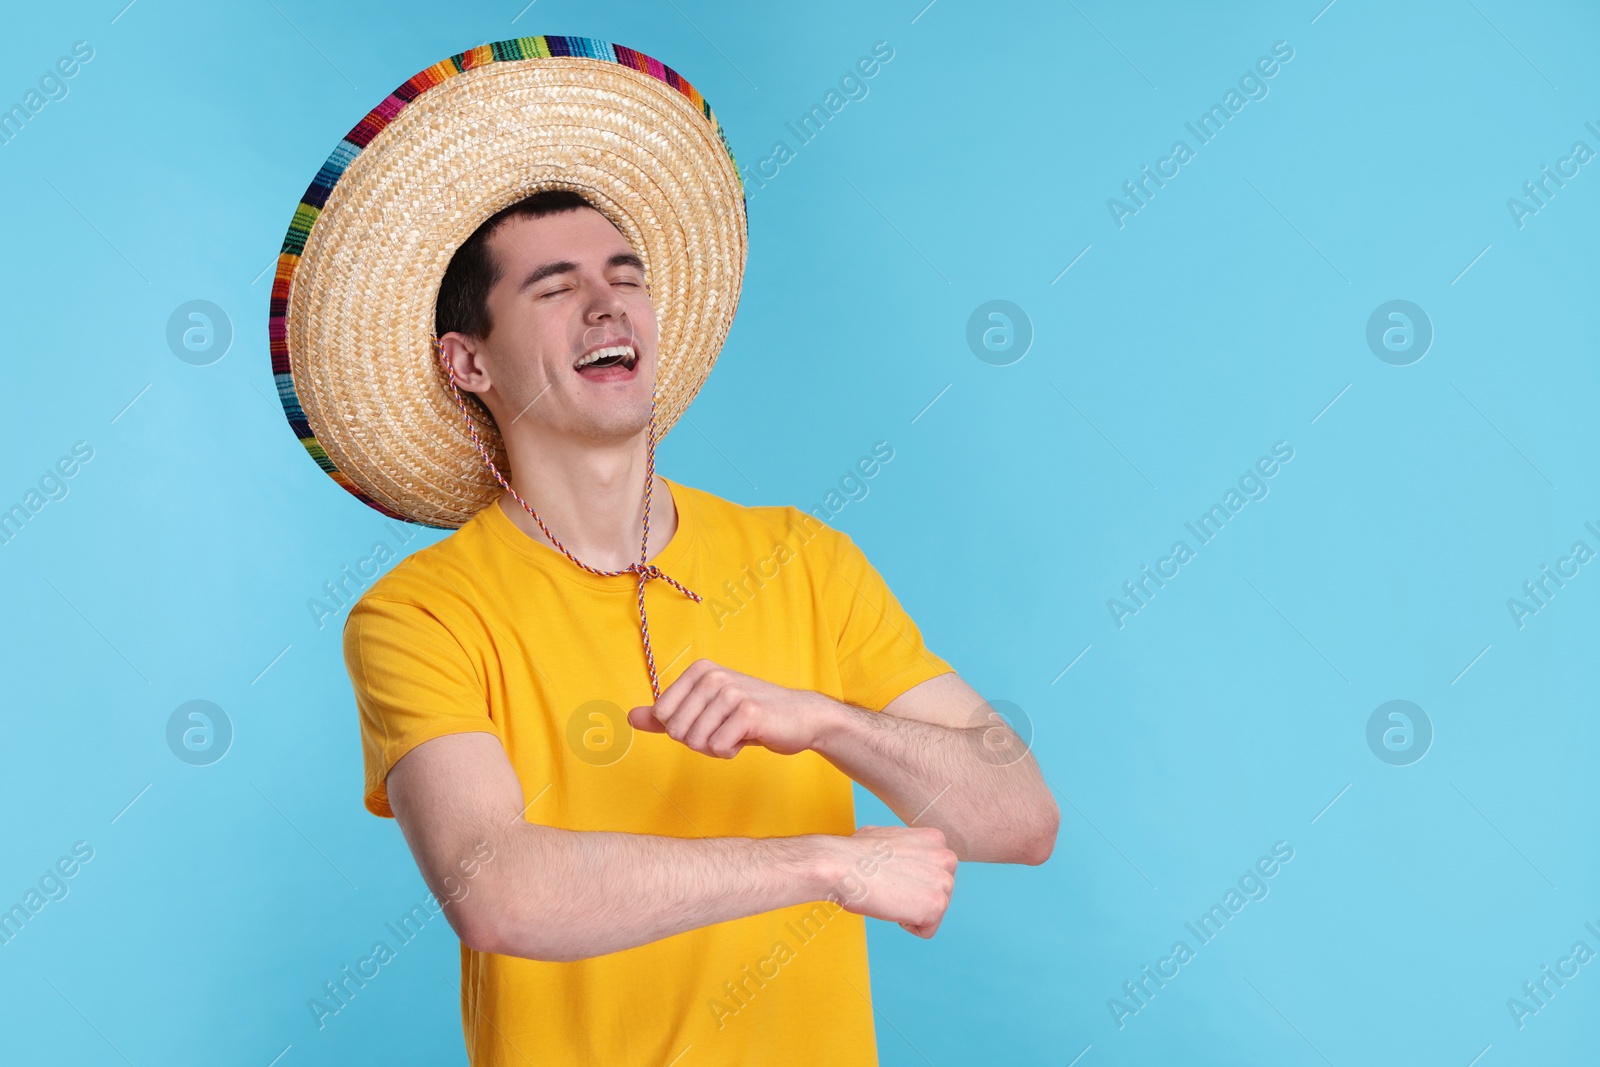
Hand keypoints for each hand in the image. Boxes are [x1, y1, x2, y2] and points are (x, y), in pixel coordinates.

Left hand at [627, 659, 832, 758]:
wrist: (799, 717)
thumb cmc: (748, 715)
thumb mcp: (704, 711)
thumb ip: (666, 715)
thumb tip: (631, 717)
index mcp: (699, 671)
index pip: (662, 715)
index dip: (682, 729)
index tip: (707, 720)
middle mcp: (713, 676)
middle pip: (677, 731)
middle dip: (698, 740)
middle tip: (724, 729)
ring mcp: (731, 692)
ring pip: (696, 742)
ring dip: (716, 747)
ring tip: (736, 732)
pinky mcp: (749, 712)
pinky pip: (718, 747)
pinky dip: (730, 751)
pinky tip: (747, 737)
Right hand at [824, 825, 957, 938]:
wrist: (840, 865)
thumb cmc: (854, 853)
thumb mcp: (889, 836)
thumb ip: (908, 846)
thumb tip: (904, 854)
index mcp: (936, 840)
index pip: (934, 874)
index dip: (909, 880)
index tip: (890, 874)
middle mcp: (946, 857)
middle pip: (938, 894)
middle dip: (914, 896)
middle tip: (889, 886)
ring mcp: (944, 882)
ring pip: (933, 913)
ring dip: (910, 911)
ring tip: (889, 894)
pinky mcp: (936, 905)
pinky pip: (926, 930)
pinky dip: (907, 926)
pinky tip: (890, 907)